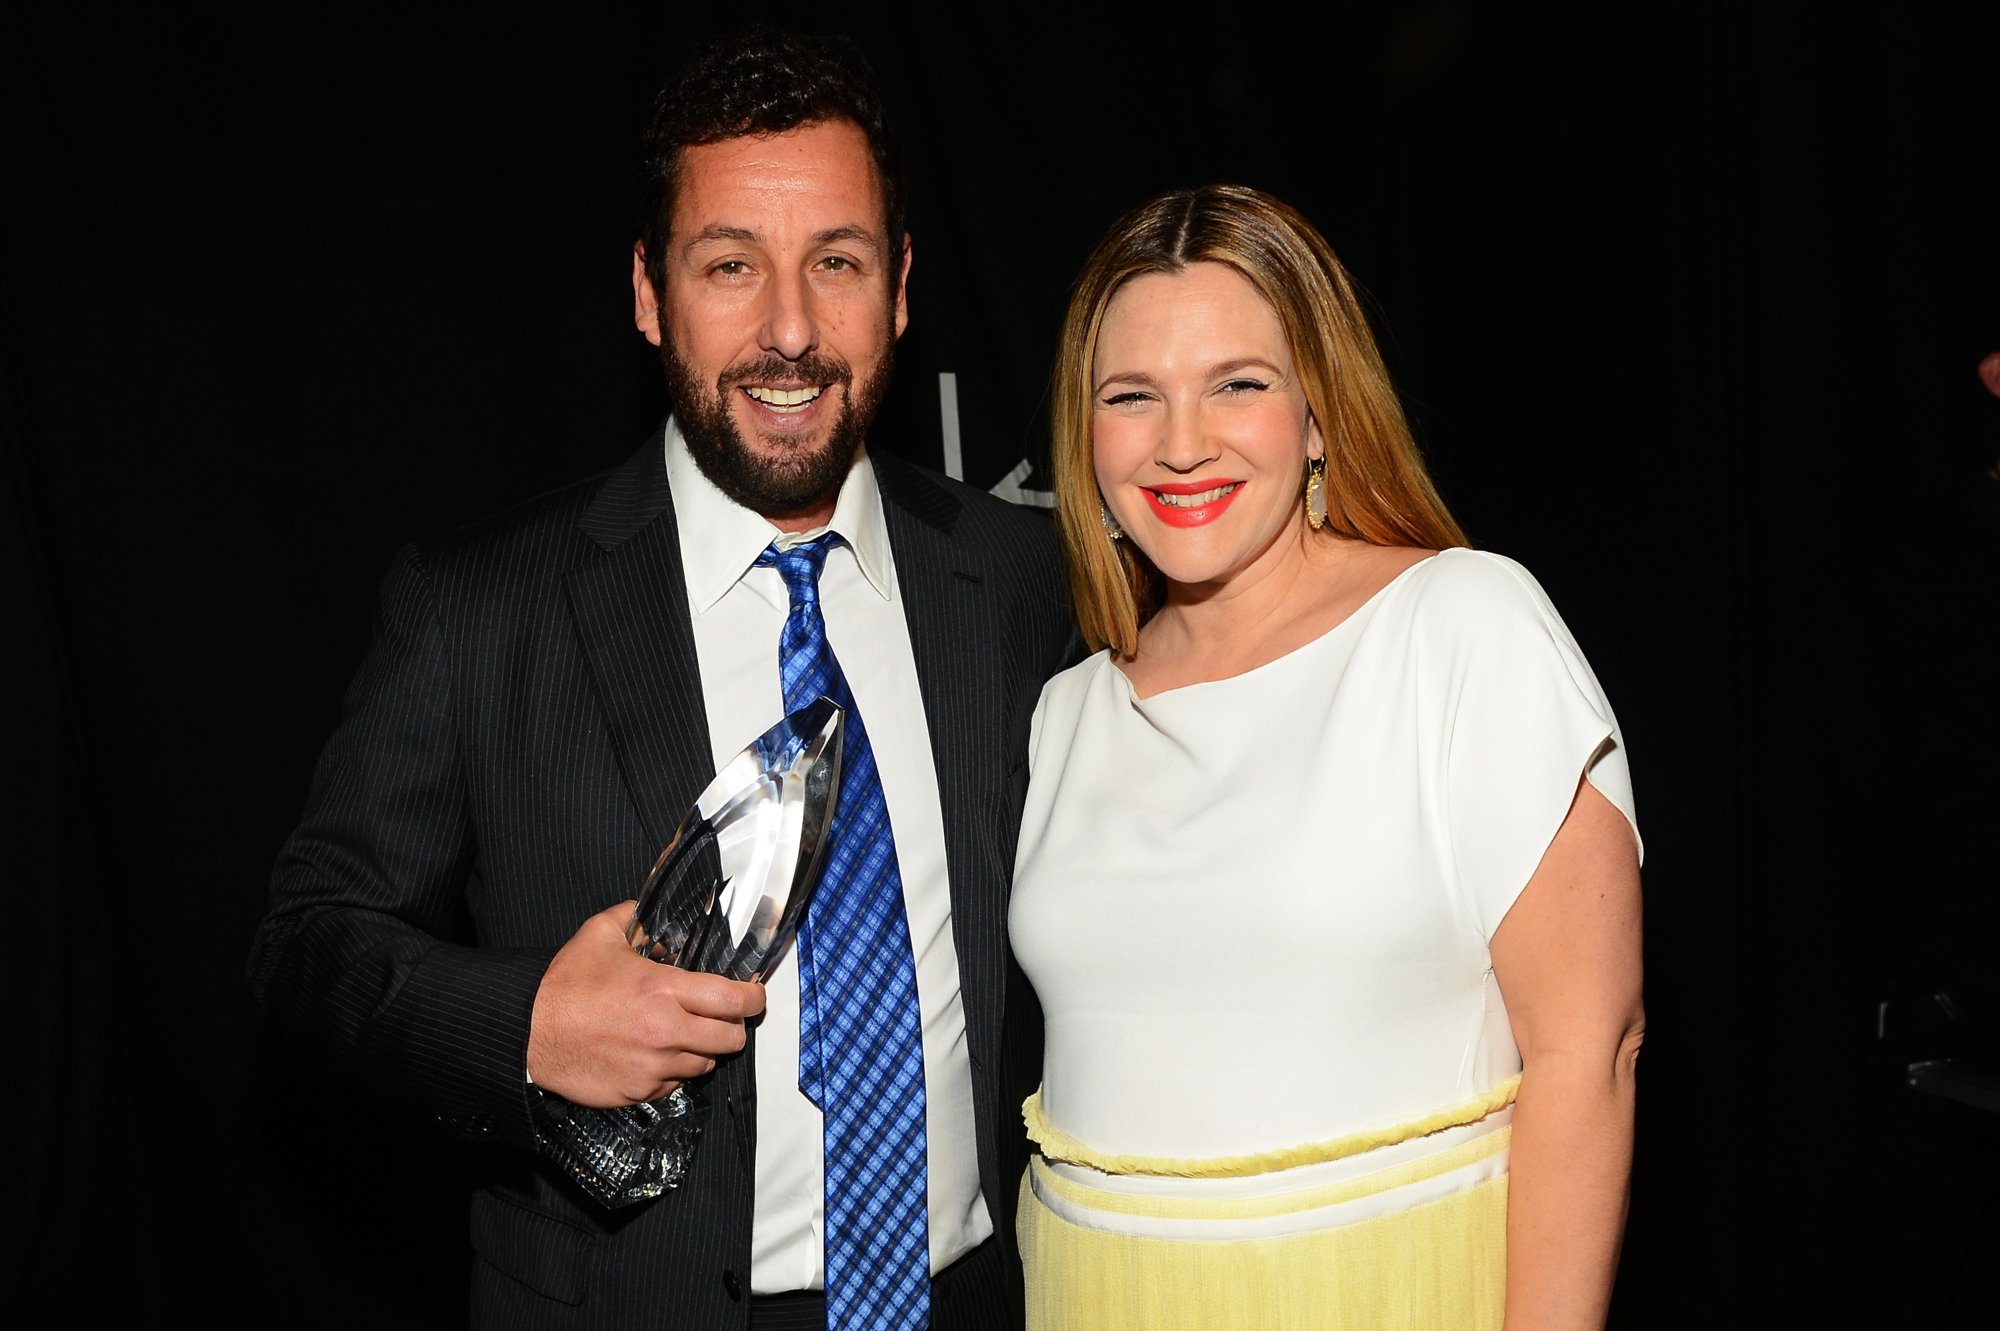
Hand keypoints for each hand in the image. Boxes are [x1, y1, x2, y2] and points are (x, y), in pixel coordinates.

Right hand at [527, 900, 766, 1106]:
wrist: (527, 1032)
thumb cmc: (563, 986)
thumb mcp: (600, 934)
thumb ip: (635, 917)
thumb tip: (654, 909)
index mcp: (663, 990)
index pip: (734, 1000)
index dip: (752, 997)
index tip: (752, 994)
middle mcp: (666, 1032)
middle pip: (731, 1039)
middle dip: (731, 1026)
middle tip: (718, 1017)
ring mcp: (654, 1067)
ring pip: (705, 1064)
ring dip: (700, 1050)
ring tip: (679, 1035)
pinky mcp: (638, 1091)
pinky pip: (674, 1085)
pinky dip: (671, 1072)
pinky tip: (653, 1055)